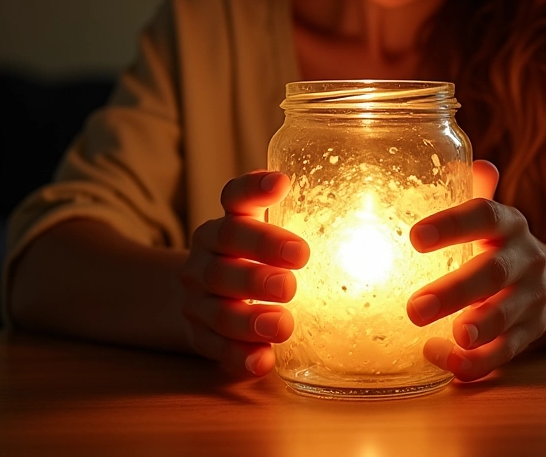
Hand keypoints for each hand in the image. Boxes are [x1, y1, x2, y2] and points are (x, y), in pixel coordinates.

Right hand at [180, 171, 308, 376]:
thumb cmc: (245, 258)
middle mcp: (206, 255)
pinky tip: (263, 360)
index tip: (281, 184)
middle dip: (257, 266)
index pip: (234, 198)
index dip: (254, 189)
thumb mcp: (261, 231)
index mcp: (226, 223)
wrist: (198, 296)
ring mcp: (198, 297)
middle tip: (292, 278)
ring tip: (283, 325)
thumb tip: (347, 199)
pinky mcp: (198, 334)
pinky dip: (239, 355)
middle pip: (225, 255)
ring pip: (218, 307)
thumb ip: (292, 214)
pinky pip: (215, 347)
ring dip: (250, 318)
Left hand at [406, 160, 545, 380]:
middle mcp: (525, 258)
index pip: (483, 215)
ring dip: (479, 328)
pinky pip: (508, 352)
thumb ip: (471, 192)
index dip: (452, 224)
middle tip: (415, 308)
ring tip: (453, 337)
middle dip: (456, 291)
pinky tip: (446, 361)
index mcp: (508, 223)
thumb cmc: (497, 244)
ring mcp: (532, 297)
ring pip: (508, 314)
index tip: (415, 237)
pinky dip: (478, 362)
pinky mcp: (533, 332)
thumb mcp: (488, 216)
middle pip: (493, 272)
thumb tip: (456, 162)